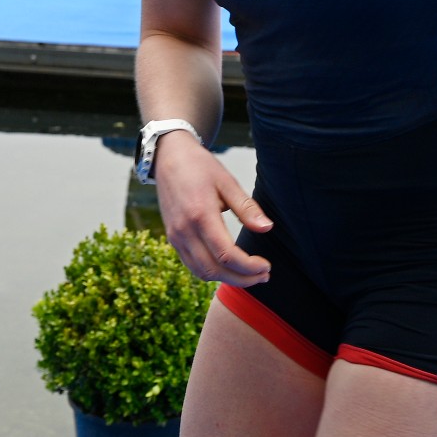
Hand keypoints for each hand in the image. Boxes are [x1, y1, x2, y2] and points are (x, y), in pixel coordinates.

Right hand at [154, 132, 272, 287]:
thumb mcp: (227, 182)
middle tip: (264, 276)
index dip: (249, 267)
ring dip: (227, 279)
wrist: (168, 157)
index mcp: (200, 215)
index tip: (266, 266)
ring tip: (250, 275)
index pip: (226, 254)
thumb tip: (268, 228)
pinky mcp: (172, 238)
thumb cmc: (200, 166)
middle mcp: (184, 230)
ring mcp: (175, 236)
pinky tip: (229, 267)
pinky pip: (192, 265)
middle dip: (242, 279)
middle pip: (214, 270)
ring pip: (201, 272)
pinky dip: (212, 272)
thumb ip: (246, 208)